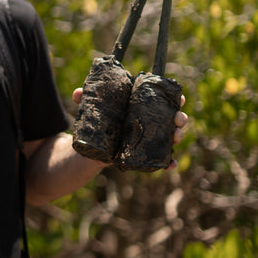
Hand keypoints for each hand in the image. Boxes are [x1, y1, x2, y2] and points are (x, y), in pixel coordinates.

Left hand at [72, 89, 188, 168]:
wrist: (91, 149)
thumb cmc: (98, 123)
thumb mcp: (92, 110)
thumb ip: (85, 99)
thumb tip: (77, 93)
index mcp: (142, 107)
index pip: (163, 99)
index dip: (175, 98)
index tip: (180, 98)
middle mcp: (151, 122)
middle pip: (173, 118)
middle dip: (180, 118)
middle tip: (177, 120)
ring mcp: (150, 139)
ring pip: (170, 137)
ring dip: (177, 136)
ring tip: (175, 137)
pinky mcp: (145, 155)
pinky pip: (161, 160)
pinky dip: (168, 163)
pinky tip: (170, 165)